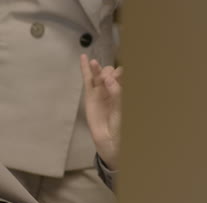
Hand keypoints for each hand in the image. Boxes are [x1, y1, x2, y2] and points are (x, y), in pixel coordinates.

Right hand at [80, 54, 121, 169]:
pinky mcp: (90, 95)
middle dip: (110, 72)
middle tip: (109, 81)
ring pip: (99, 74)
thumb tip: (108, 78)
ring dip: (98, 69)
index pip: (122, 75)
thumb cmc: (120, 125)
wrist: (109, 138)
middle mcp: (112, 88)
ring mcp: (100, 91)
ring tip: (96, 67)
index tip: (119, 76)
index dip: (120, 73)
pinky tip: (83, 58)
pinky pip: (87, 80)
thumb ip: (116, 92)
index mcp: (123, 90)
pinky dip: (85, 68)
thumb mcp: (121, 108)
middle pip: (110, 72)